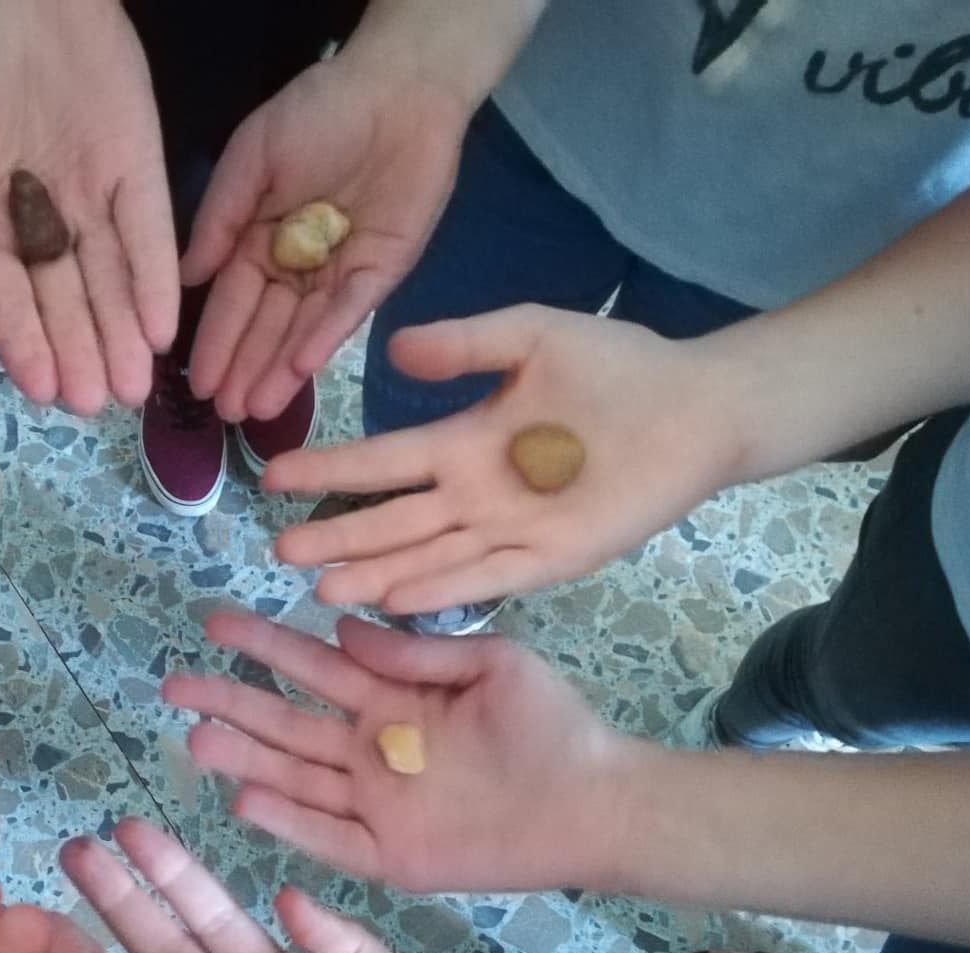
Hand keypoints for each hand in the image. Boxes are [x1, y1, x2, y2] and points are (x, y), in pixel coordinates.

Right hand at [0, 0, 177, 413]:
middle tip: (93, 403)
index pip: (7, 297)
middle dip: (79, 353)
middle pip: (64, 301)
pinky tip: (162, 327)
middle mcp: (40, 222)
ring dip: (120, 334)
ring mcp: (92, 198)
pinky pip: (150, 233)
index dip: (24, 343)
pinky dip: (157, 280)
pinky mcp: (137, 170)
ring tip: (130, 386)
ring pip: (109, 281)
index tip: (41, 388)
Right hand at [163, 609, 640, 892]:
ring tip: (192, 738)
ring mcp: (378, 804)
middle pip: (286, 724)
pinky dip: (288, 823)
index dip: (264, 647)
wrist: (597, 800)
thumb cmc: (551, 726)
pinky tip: (243, 801)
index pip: (314, 668)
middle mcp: (373, 752)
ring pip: (294, 778)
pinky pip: (329, 838)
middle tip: (174, 683)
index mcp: (394, 701)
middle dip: (230, 704)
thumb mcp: (489, 664)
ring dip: (243, 760)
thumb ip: (414, 652)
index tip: (215, 624)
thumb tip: (342, 629)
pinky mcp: (392, 853)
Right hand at [183, 49, 467, 421]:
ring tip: (252, 411)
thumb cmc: (319, 110)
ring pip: (302, 329)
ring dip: (277, 370)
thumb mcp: (253, 157)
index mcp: (261, 236)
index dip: (214, 339)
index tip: (194, 381)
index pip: (232, 298)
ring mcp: (339, 272)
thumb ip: (220, 218)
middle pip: (265, 325)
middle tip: (222, 414)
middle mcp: (297, 264)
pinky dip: (323, 338)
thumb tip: (186, 275)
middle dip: (243, 368)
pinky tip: (297, 370)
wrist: (399, 88)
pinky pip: (348, 312)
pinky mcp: (381, 272)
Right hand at [267, 307, 746, 611]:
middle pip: (393, 521)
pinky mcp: (553, 558)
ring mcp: (511, 531)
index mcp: (465, 442)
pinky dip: (445, 590)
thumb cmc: (618, 368)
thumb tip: (394, 350)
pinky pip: (489, 577)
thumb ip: (464, 344)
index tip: (273, 475)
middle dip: (338, 536)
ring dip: (377, 574)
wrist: (697, 406)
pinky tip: (399, 600)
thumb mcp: (531, 336)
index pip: (382, 461)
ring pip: (429, 558)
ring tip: (323, 587)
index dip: (329, 468)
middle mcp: (476, 495)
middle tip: (281, 552)